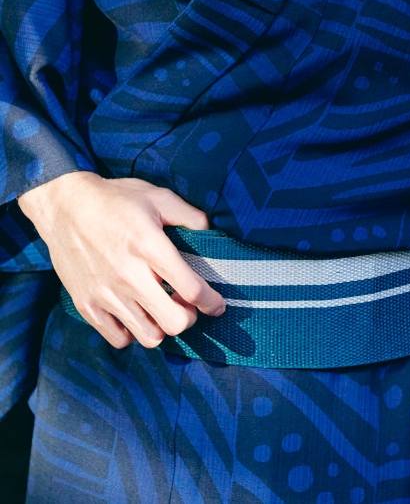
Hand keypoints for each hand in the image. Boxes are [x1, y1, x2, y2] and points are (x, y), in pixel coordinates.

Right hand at [19, 171, 224, 348]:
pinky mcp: (87, 305)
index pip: (191, 288)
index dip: (211, 301)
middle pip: (174, 322)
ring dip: (162, 326)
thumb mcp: (158, 196)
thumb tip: (210, 233)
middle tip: (187, 306)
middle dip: (189, 317)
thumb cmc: (115, 200)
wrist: (65, 206)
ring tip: (161, 309)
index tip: (217, 304)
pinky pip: (118, 339)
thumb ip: (189, 216)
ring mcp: (106, 294)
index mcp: (151, 247)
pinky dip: (132, 333)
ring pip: (148, 336)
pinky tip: (136, 313)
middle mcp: (130, 276)